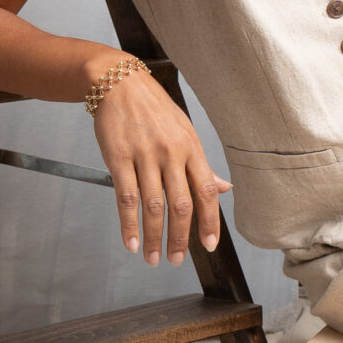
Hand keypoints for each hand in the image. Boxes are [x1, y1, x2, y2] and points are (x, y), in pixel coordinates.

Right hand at [89, 60, 229, 264]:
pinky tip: (131, 243)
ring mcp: (144, 156)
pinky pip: (125, 198)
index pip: (207, 191)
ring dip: (154, 238)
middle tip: (177, 260)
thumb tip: (224, 189)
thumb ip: (201, 164)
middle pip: (181, 204)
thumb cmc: (154, 109)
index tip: (209, 245)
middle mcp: (171, 153)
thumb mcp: (185, 131)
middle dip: (181, 238)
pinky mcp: (118, 158)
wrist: (118, 82)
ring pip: (152, 206)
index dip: (210, 222)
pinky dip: (128, 225)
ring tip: (153, 258)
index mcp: (191, 148)